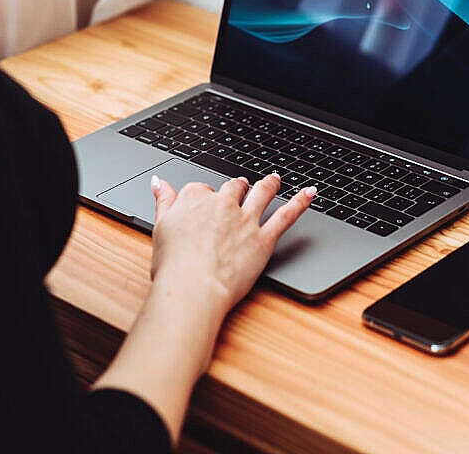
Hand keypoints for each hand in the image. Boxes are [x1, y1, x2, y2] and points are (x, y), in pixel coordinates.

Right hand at [149, 173, 314, 318]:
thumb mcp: (159, 228)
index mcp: (195, 199)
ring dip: (270, 184)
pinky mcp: (263, 238)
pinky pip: (286, 216)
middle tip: (242, 187)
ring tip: (275, 179)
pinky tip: (310, 193)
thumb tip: (158, 182)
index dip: (205, 197)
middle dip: (238, 187)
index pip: (202, 189)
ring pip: (262, 193)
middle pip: (233, 188)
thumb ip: (163, 202)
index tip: (206, 203)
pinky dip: (300, 202)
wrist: (193, 288)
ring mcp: (245, 220)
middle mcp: (223, 204)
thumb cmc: (173, 265)